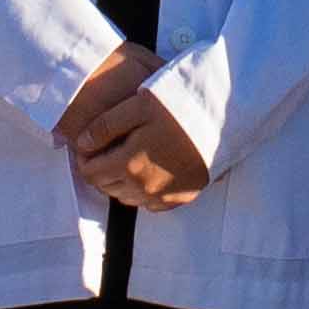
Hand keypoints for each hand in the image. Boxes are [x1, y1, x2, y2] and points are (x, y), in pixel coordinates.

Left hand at [55, 44, 211, 208]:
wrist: (226, 117)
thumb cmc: (180, 106)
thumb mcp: (138, 105)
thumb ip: (105, 126)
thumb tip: (82, 145)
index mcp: (129, 164)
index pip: (90, 173)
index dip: (84, 158)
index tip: (87, 145)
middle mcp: (145, 188)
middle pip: (107, 187)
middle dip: (100, 169)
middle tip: (106, 148)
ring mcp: (165, 196)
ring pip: (127, 197)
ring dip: (120, 181)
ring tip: (127, 156)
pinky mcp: (182, 198)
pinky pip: (151, 203)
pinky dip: (143, 190)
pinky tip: (148, 169)